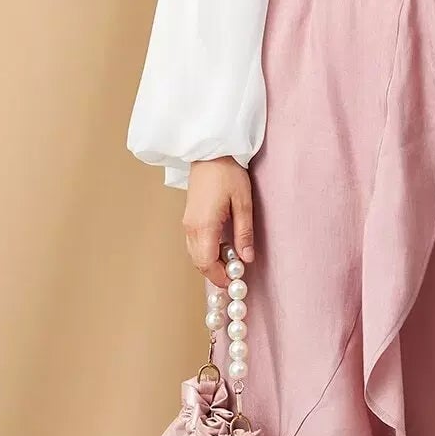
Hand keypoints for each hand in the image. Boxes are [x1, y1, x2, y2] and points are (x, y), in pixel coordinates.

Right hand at [182, 157, 254, 286]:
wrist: (210, 153)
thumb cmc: (228, 174)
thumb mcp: (243, 203)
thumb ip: (244, 233)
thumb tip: (247, 258)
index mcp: (204, 226)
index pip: (207, 263)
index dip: (220, 276)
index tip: (235, 282)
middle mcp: (191, 227)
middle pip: (199, 262)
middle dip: (215, 273)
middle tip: (235, 275)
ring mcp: (187, 223)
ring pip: (194, 254)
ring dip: (210, 263)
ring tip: (232, 261)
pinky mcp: (189, 218)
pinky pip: (194, 244)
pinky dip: (206, 252)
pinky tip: (222, 247)